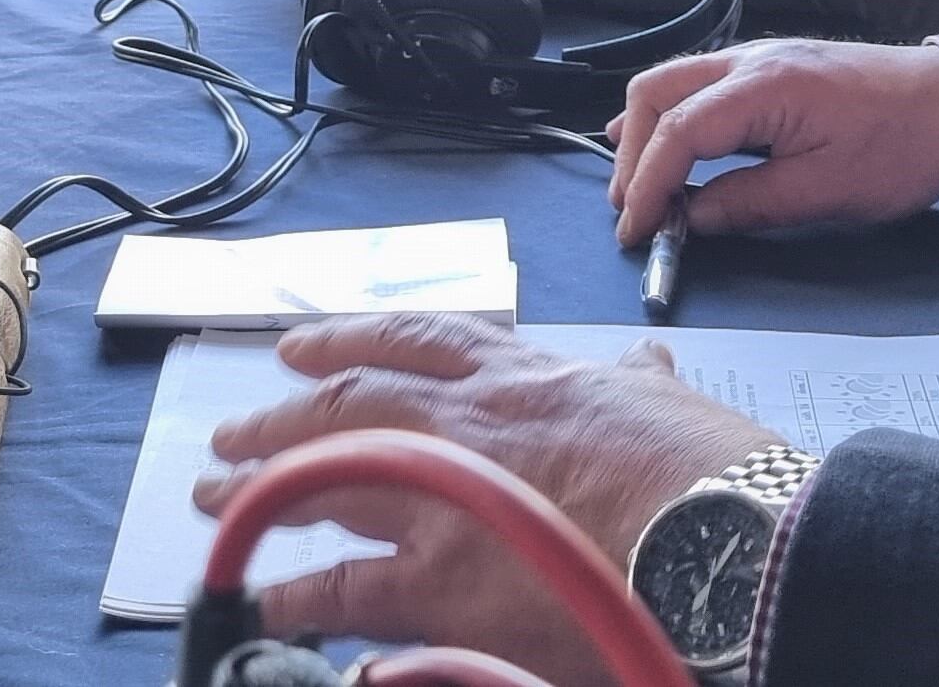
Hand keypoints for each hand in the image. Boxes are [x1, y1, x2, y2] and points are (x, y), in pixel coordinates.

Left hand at [193, 316, 771, 685]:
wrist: (725, 544)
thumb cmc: (711, 477)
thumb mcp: (670, 402)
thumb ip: (640, 378)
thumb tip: (645, 358)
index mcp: (525, 379)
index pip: (421, 342)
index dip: (353, 340)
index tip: (305, 349)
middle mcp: (468, 424)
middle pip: (349, 400)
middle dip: (283, 413)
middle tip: (236, 426)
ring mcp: (444, 497)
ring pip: (323, 476)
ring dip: (258, 484)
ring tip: (213, 493)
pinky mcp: (438, 582)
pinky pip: (338, 588)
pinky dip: (289, 593)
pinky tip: (251, 598)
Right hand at [607, 40, 938, 250]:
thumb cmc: (903, 146)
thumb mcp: (828, 192)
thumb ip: (750, 203)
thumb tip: (692, 219)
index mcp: (763, 87)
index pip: (679, 131)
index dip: (648, 184)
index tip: (635, 231)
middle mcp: (750, 59)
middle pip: (657, 92)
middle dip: (634, 153)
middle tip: (631, 210)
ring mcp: (759, 56)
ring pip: (673, 82)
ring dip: (647, 132)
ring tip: (637, 184)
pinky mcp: (772, 67)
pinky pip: (700, 84)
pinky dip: (674, 117)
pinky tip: (670, 146)